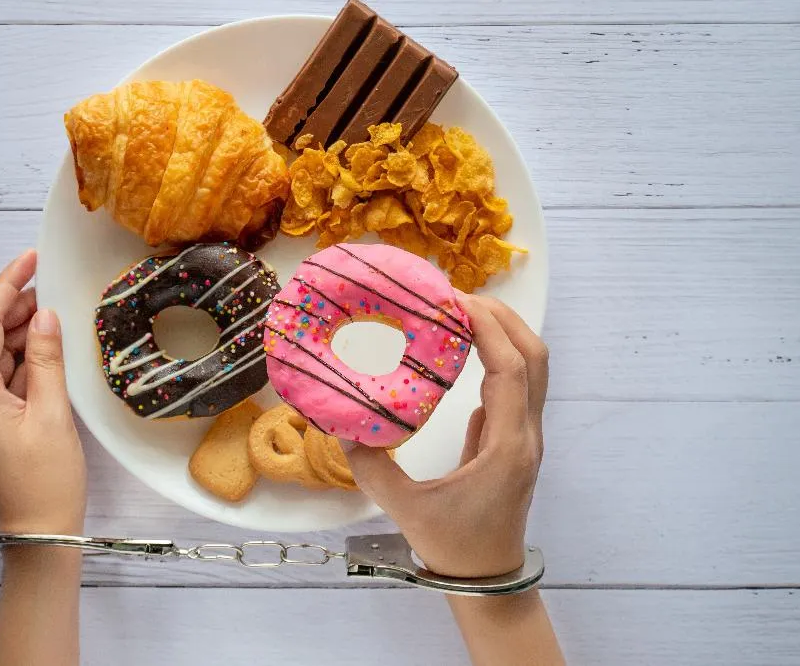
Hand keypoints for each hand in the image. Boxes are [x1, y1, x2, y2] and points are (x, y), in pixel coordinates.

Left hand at [0, 250, 86, 533]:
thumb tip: (46, 316)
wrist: (38, 532)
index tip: (30, 258)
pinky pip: (1, 377)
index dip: (8, 287)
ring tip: (53, 315)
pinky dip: (23, 358)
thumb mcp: (52, 413)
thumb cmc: (45, 479)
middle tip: (49, 287)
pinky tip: (48, 350)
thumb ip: (47, 360)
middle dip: (12, 307)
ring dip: (19, 332)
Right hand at [345, 294, 547, 577]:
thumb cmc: (453, 546)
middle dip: (503, 317)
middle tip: (457, 296)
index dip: (488, 327)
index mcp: (508, 446)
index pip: (511, 368)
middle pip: (535, 357)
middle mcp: (526, 435)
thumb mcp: (405, 508)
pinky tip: (462, 355)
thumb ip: (372, 467)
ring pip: (532, 371)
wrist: (488, 580)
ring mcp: (525, 439)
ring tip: (461, 315)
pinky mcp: (515, 444)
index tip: (454, 300)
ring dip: (504, 335)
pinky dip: (498, 358)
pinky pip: (518, 389)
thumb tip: (340, 427)